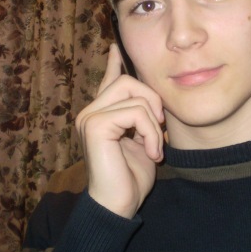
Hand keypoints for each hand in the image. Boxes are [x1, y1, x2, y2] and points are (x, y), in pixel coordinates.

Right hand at [75, 44, 164, 218]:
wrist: (120, 205)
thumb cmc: (132, 177)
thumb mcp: (143, 140)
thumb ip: (141, 117)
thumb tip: (151, 97)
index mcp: (102, 115)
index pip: (109, 81)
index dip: (114, 63)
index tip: (115, 46)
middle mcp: (90, 113)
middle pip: (128, 81)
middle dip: (152, 100)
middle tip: (161, 127)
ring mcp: (89, 118)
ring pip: (133, 94)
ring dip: (153, 121)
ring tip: (155, 147)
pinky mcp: (95, 126)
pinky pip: (134, 112)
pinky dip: (150, 131)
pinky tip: (152, 153)